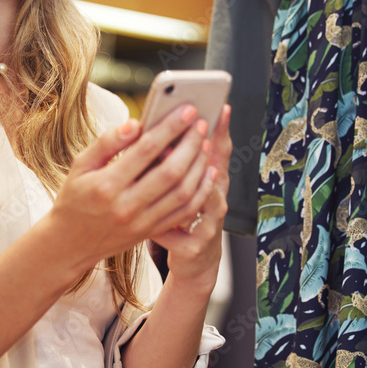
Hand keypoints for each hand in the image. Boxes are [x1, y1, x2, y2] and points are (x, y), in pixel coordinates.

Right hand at [46, 104, 214, 274]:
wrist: (70, 243)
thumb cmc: (75, 197)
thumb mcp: (80, 165)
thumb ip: (107, 143)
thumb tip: (136, 123)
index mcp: (106, 185)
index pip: (145, 150)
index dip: (169, 128)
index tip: (186, 110)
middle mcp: (126, 206)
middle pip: (170, 172)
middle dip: (190, 144)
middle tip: (200, 124)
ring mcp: (141, 222)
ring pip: (182, 193)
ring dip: (199, 166)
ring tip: (205, 144)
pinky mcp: (151, 232)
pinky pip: (184, 212)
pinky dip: (201, 191)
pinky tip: (207, 173)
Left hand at [149, 104, 230, 289]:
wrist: (195, 261)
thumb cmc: (186, 217)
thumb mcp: (186, 187)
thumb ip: (178, 162)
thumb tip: (166, 132)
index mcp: (212, 182)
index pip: (221, 152)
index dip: (223, 130)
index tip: (222, 106)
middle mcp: (216, 201)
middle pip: (214, 171)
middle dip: (198, 149)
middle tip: (184, 130)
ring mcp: (207, 225)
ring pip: (200, 200)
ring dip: (183, 181)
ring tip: (164, 163)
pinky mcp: (194, 247)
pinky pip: (176, 233)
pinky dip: (160, 223)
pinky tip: (143, 210)